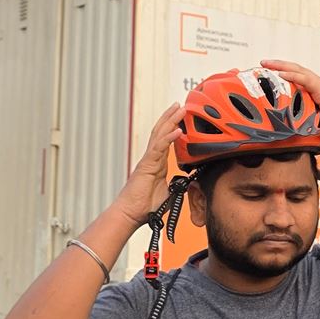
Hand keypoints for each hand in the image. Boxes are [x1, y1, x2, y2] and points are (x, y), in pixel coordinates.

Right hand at [111, 103, 183, 225]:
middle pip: (161, 132)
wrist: (131, 214)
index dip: (173, 127)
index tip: (181, 117)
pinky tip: (177, 130)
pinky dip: (169, 138)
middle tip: (180, 105)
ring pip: (160, 135)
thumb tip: (187, 183)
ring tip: (179, 109)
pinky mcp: (146, 165)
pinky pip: (159, 148)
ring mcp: (148, 160)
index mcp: (157, 164)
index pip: (166, 140)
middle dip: (171, 117)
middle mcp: (152, 158)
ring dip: (170, 121)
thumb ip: (177, 186)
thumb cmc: (145, 206)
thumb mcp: (168, 194)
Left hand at [260, 60, 319, 147]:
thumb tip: (293, 129)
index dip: (283, 71)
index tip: (268, 71)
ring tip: (266, 64)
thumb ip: (307, 120)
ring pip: (298, 70)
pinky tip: (280, 74)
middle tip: (263, 63)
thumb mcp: (318, 122)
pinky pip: (305, 80)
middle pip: (296, 69)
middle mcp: (319, 85)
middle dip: (278, 64)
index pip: (298, 76)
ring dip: (281, 65)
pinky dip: (292, 75)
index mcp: (317, 90)